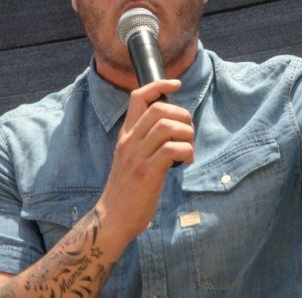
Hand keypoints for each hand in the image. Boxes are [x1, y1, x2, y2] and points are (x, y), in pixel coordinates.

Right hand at [95, 79, 193, 247]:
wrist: (113, 218)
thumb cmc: (128, 189)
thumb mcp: (131, 157)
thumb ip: (145, 140)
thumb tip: (172, 126)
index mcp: (126, 135)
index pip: (138, 97)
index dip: (159, 85)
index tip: (176, 83)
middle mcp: (130, 141)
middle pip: (159, 108)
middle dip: (182, 114)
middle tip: (187, 132)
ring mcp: (138, 156)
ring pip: (168, 126)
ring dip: (187, 134)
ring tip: (188, 148)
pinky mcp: (148, 173)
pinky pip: (173, 149)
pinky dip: (187, 151)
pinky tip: (186, 161)